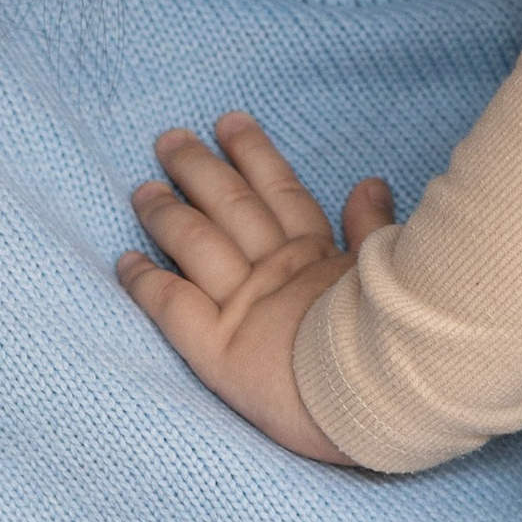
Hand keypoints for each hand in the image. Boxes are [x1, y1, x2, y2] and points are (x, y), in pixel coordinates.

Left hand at [116, 114, 392, 461]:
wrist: (384, 396)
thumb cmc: (397, 349)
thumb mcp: (389, 281)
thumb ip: (375, 232)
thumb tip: (369, 184)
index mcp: (318, 257)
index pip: (281, 195)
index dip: (254, 157)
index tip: (230, 125)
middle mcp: (276, 271)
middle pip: (231, 206)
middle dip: (199, 168)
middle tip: (168, 138)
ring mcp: (244, 304)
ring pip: (197, 241)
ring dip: (167, 212)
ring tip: (142, 189)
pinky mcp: (216, 345)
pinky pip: (172, 303)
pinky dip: (146, 281)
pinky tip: (123, 262)